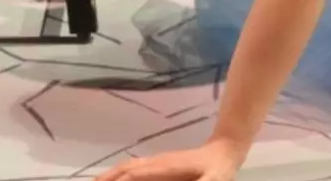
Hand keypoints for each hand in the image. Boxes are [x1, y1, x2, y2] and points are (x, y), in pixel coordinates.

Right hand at [96, 138, 245, 180]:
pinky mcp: (157, 166)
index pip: (133, 176)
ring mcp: (155, 163)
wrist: (224, 152)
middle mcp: (154, 163)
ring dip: (108, 178)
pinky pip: (131, 170)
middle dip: (106, 180)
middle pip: (123, 171)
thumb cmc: (219, 170)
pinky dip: (117, 175)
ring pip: (125, 169)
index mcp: (164, 168)